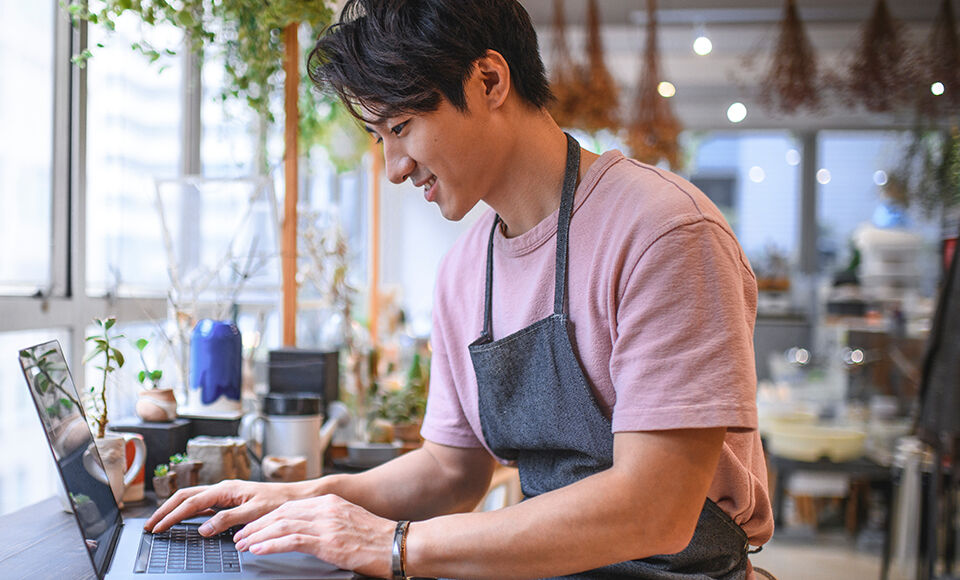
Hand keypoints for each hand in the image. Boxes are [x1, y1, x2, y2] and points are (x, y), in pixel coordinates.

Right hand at [144, 479, 306, 534]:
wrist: (295, 497)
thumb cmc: (279, 502)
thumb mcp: (254, 513)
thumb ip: (228, 520)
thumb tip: (204, 528)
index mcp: (226, 488)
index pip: (191, 503)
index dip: (172, 516)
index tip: (158, 527)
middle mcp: (222, 488)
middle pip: (185, 496)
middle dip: (165, 510)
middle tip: (150, 525)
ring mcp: (224, 493)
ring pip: (191, 498)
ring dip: (174, 509)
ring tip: (160, 522)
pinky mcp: (228, 500)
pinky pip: (202, 504)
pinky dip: (187, 511)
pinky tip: (182, 520)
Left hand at [233, 494, 394, 578]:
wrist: (398, 545)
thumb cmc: (378, 539)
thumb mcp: (350, 522)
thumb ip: (328, 522)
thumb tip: (308, 532)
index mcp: (331, 502)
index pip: (290, 506)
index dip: (268, 517)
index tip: (254, 527)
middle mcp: (326, 508)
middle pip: (282, 513)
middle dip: (258, 526)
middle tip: (241, 536)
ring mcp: (326, 524)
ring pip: (282, 525)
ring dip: (258, 536)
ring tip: (243, 544)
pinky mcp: (327, 541)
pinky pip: (291, 541)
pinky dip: (270, 545)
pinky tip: (258, 550)